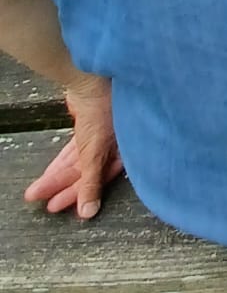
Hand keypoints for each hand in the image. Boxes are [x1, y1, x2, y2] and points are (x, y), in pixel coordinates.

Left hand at [25, 81, 121, 218]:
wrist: (91, 80)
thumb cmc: (104, 111)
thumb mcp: (95, 152)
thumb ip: (91, 183)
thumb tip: (89, 212)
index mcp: (122, 153)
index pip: (98, 181)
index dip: (79, 195)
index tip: (57, 206)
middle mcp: (113, 147)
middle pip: (84, 174)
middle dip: (62, 188)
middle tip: (43, 202)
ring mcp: (99, 137)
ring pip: (76, 164)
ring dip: (57, 177)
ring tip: (37, 191)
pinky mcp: (87, 129)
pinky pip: (73, 152)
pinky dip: (61, 163)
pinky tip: (49, 172)